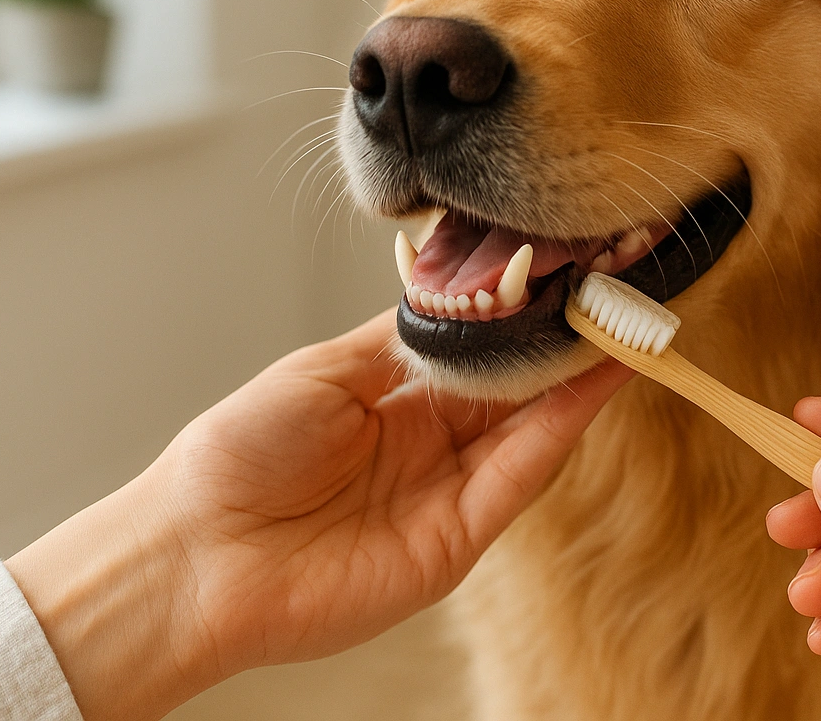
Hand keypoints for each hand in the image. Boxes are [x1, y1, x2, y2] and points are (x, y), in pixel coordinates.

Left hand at [7, 311, 629, 720]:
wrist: (197, 551)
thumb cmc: (239, 454)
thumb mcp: (324, 371)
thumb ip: (402, 341)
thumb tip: (463, 296)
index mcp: (397, 401)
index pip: (481, 353)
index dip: (524, 315)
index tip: (565, 268)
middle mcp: (432, 446)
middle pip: (518, 388)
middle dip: (564, 339)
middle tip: (615, 285)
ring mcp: (450, 493)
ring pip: (533, 428)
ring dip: (579, 377)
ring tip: (623, 319)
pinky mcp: (458, 539)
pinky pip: (521, 475)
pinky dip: (563, 427)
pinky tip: (593, 378)